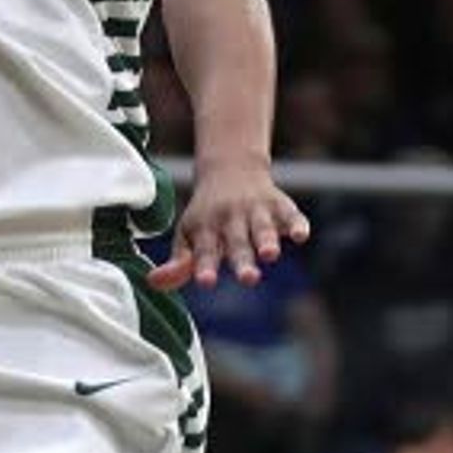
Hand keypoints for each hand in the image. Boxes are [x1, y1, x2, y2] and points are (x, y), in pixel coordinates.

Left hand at [151, 154, 308, 290]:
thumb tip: (152, 283)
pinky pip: (291, 215)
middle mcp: (231, 219)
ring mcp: (257, 211)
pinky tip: (301, 236)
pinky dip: (296, 224)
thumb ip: (178, 264)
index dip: (205, 266)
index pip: (205, 251)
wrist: (230, 169)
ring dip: (267, 241)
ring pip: (262, 228)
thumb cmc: (207, 214)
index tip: (206, 281)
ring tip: (271, 256)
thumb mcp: (188, 235)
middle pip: (237, 243)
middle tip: (249, 279)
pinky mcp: (280, 206)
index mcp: (206, 229)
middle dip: (243, 261)